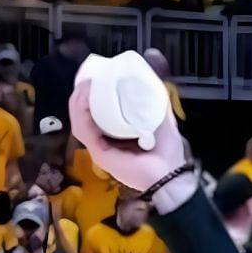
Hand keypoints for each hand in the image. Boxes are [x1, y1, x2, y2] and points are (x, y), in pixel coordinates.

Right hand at [68, 80, 184, 191]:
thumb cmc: (168, 153)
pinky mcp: (99, 153)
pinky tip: (85, 96)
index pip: (97, 112)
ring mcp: (99, 148)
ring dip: (79, 99)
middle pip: (85, 114)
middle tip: (90, 75)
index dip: (94, 94)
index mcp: (116, 135)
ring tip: (86, 82)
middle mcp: (104, 140)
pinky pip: (84, 129)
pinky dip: (81, 112)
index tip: (99, 76)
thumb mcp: (162, 121)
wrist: (171, 177)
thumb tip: (151, 81)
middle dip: (83, 93)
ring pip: (80, 119)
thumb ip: (156, 104)